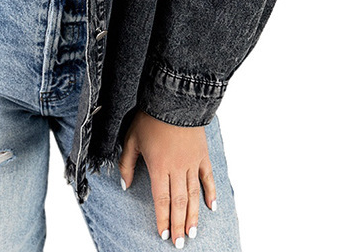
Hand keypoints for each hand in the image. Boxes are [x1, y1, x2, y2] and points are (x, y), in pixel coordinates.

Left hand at [118, 109, 215, 246]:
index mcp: (158, 166)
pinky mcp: (202, 155)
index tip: (163, 234)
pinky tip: (212, 207)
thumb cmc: (150, 117)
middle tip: (180, 242)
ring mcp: (192, 162)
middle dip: (178, 224)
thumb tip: (124, 185)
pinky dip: (211, 193)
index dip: (162, 219)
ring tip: (193, 232)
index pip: (161, 199)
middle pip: (178, 202)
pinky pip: (208, 178)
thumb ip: (126, 164)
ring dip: (193, 215)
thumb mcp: (131, 139)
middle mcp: (177, 168)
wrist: (172, 98)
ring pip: (194, 194)